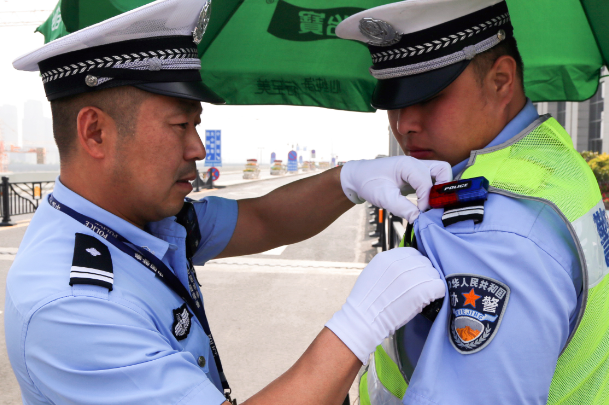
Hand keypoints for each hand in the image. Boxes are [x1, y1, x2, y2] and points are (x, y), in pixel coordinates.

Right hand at [325, 247, 444, 363]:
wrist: (364, 320)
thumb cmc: (366, 301)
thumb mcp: (373, 273)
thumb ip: (389, 266)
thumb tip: (406, 267)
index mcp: (387, 258)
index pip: (413, 253)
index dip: (415, 265)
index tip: (414, 275)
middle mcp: (400, 264)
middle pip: (425, 262)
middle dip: (424, 273)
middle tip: (419, 287)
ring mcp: (411, 276)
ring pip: (434, 273)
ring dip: (431, 283)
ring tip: (424, 294)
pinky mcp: (421, 291)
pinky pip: (439, 286)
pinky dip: (437, 293)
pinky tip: (428, 300)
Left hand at [340, 157, 451, 221]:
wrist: (358, 177)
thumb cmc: (368, 182)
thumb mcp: (383, 198)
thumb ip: (402, 208)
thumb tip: (419, 219)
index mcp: (407, 165)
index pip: (426, 182)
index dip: (427, 199)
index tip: (421, 213)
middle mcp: (415, 163)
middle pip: (442, 171)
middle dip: (441, 189)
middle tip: (433, 206)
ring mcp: (417, 168)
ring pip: (441, 173)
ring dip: (441, 188)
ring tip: (434, 204)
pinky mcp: (416, 176)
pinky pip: (434, 179)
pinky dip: (435, 190)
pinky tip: (428, 203)